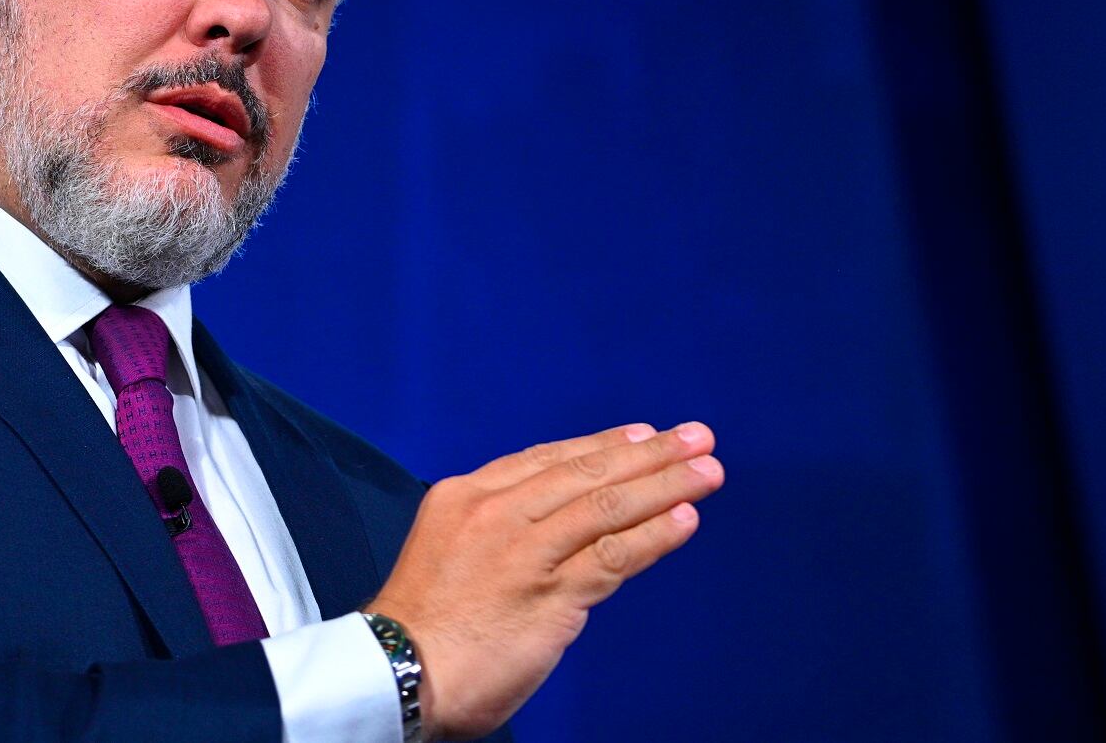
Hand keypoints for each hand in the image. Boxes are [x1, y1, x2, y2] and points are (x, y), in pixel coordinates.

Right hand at [365, 422, 721, 740]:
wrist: (397, 671)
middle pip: (585, 473)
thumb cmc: (422, 622)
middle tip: (695, 438)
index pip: (548, 459)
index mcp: (467, 495)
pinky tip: (685, 520)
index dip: (601, 445)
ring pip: (607, 506)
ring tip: (708, 472)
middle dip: (648, 454)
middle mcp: (497, 512)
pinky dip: (654, 536)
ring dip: (666, 486)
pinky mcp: (549, 594)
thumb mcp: (448, 547)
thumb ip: (496, 528)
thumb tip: (552, 524)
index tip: (642, 435)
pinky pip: (614, 556)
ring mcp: (525, 551)